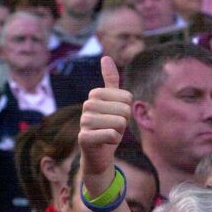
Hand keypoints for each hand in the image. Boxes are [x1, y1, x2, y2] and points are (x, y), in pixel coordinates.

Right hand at [78, 57, 131, 179]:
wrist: (98, 154)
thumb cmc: (108, 127)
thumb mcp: (114, 103)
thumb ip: (110, 81)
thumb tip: (106, 57)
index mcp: (95, 94)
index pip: (127, 97)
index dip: (127, 110)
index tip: (116, 116)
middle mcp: (87, 105)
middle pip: (125, 109)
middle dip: (124, 122)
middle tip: (113, 128)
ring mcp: (84, 121)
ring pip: (120, 122)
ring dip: (119, 132)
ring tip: (108, 134)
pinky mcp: (84, 138)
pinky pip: (112, 135)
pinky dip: (113, 140)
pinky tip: (105, 142)